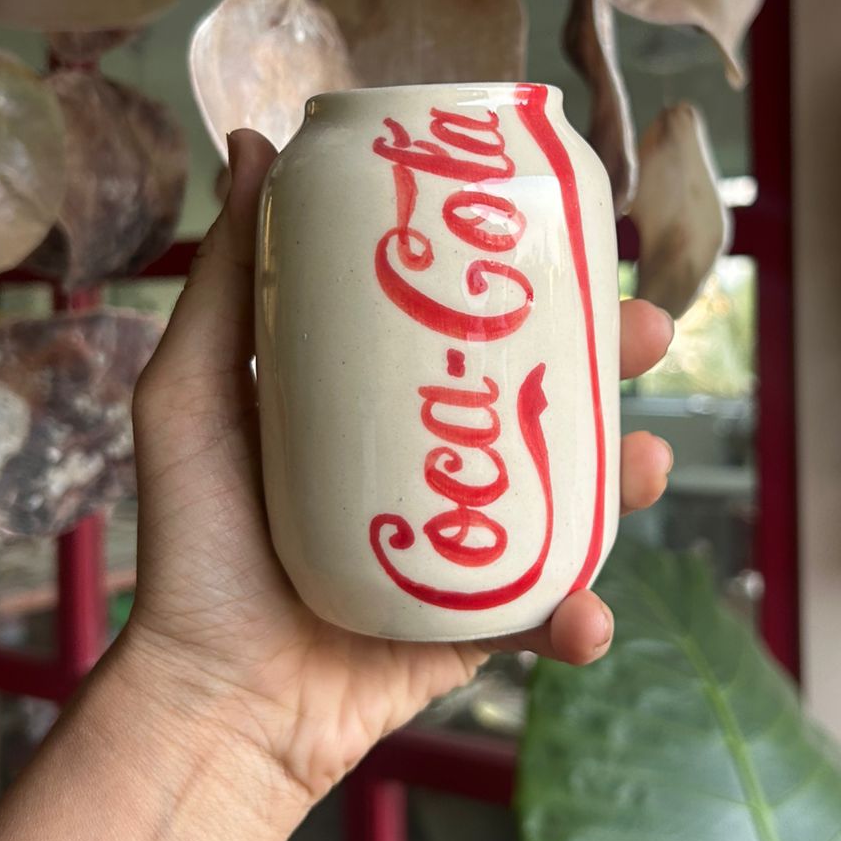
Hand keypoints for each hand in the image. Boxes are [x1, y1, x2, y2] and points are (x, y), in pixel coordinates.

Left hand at [122, 128, 673, 807]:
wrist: (209, 694)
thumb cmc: (194, 540)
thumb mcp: (198, 390)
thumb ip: (227, 280)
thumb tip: (251, 146)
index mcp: (384, 406)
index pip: (479, 330)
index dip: (544, 286)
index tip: (583, 246)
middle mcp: (436, 467)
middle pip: (548, 400)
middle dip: (612, 367)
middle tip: (646, 335)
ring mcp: (466, 549)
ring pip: (575, 499)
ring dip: (630, 480)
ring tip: (646, 467)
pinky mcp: (477, 629)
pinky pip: (548, 615)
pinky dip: (580, 617)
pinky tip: (585, 617)